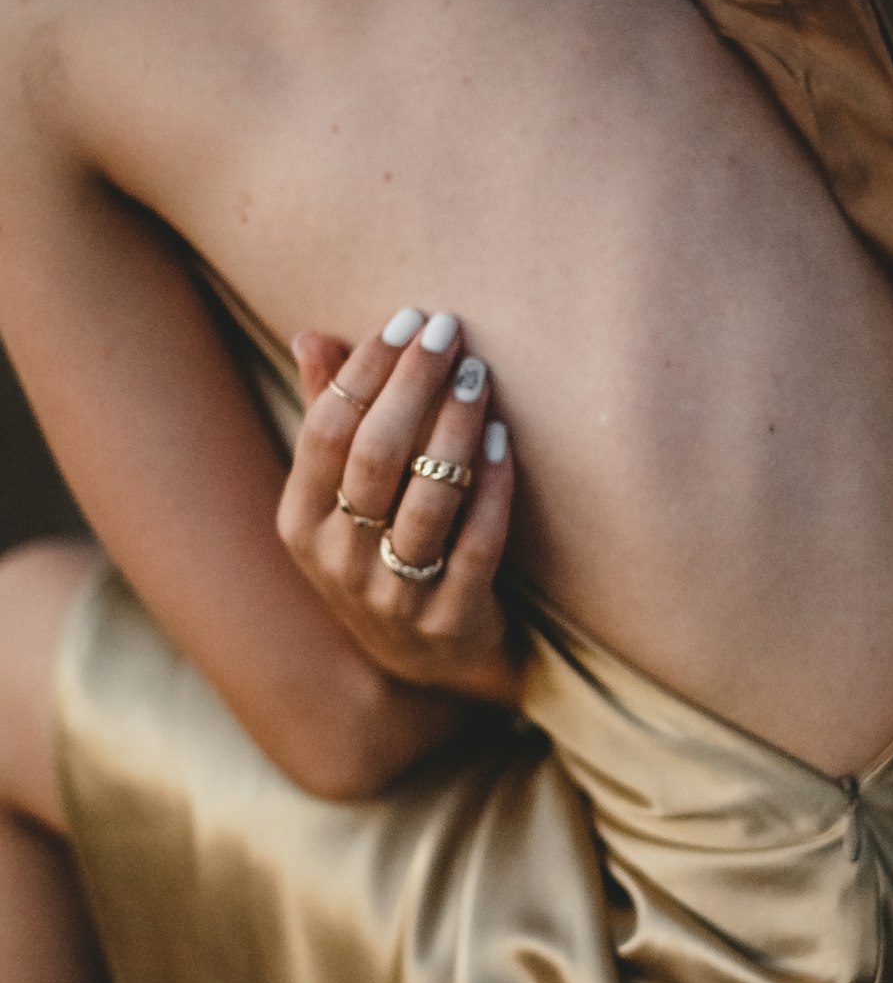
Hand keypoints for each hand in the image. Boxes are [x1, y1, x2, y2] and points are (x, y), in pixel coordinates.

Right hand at [277, 309, 521, 704]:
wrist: (429, 661)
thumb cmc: (380, 553)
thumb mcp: (340, 498)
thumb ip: (329, 418)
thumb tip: (311, 336)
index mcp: (301, 522)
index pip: (326, 431)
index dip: (365, 370)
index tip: (407, 320)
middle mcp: (339, 561)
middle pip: (375, 456)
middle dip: (413, 384)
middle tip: (449, 330)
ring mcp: (394, 596)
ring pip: (428, 498)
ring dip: (455, 428)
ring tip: (478, 375)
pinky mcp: (451, 618)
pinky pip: (476, 544)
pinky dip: (491, 488)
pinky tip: (502, 439)